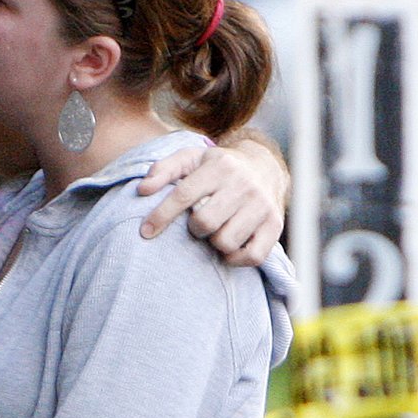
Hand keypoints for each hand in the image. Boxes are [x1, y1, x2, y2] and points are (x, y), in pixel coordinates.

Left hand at [138, 140, 285, 265]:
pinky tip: (230, 248)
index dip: (161, 215)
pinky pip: (252, 256)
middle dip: (194, 228)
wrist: (264, 167)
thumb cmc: (218, 167)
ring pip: (226, 241)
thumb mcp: (191, 158)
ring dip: (214, 242)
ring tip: (216, 231)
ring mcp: (262, 205)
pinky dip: (236, 258)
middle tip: (198, 223)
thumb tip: (142, 190)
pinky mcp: (275, 225)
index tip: (146, 231)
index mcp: (220, 166)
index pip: (184, 195)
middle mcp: (244, 184)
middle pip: (205, 223)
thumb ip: (164, 170)